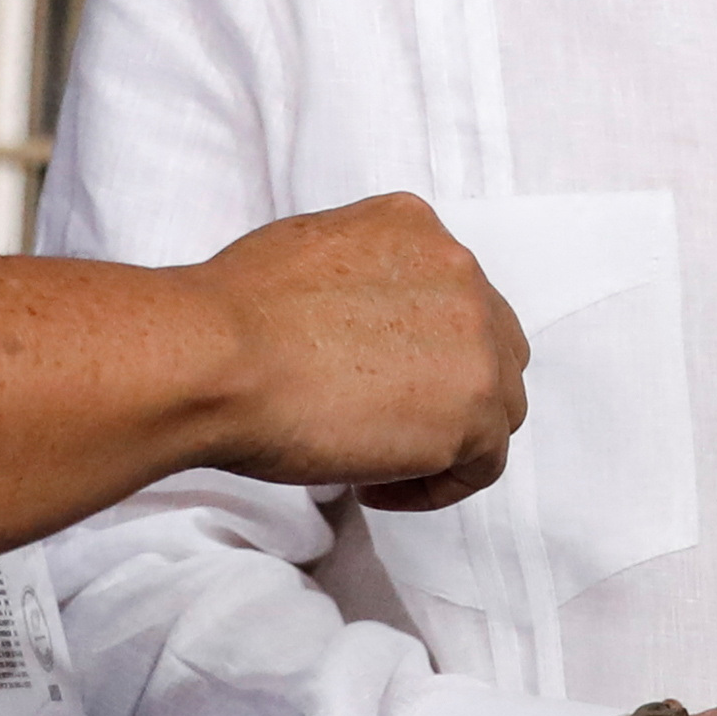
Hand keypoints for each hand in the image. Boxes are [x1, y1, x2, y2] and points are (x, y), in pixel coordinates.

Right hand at [191, 194, 529, 509]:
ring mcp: (476, 342)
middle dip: (448, 390)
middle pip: (490, 346)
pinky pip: (480, 465)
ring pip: (497, 405)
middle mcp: (460, 272)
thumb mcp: (303, 251)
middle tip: (386, 424)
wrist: (219, 359)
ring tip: (373, 462)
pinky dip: (435, 486)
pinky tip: (375, 488)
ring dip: (445, 439)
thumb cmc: (230, 319)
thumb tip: (354, 322)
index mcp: (415, 227)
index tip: (375, 379)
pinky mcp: (474, 411)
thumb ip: (356, 278)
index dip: (420, 347)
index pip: (451, 295)